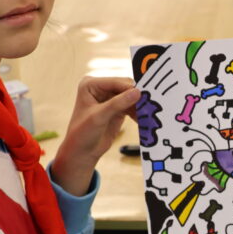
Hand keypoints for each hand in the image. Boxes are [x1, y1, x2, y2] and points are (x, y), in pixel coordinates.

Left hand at [52, 77, 139, 195]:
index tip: (144, 95)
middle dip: (137, 97)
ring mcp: (110, 98)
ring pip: (131, 97)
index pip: (115, 82)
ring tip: (148, 115)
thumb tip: (137, 92)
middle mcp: (101, 88)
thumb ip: (118, 104)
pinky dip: (138, 113)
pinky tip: (144, 120)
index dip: (130, 88)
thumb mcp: (99, 117)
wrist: (82, 152)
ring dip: (139, 106)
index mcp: (91, 84)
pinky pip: (132, 106)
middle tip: (149, 106)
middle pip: (125, 88)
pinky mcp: (118, 108)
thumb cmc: (82, 133)